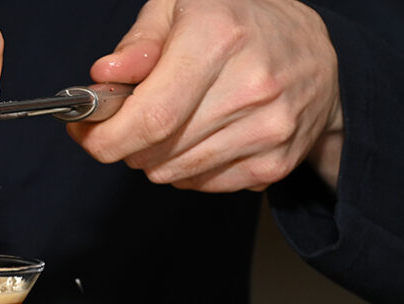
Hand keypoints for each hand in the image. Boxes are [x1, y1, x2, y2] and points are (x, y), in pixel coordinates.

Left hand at [67, 0, 343, 191]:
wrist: (317, 53)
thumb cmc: (238, 23)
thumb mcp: (182, 6)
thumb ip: (139, 43)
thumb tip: (104, 77)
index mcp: (218, 38)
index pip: (149, 117)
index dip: (106, 137)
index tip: (86, 133)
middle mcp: (250, 85)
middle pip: (157, 151)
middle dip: (126, 145)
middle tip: (127, 123)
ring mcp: (268, 129)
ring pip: (174, 173)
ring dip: (156, 158)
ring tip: (172, 123)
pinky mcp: (275, 162)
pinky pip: (204, 185)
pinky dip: (188, 170)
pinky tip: (202, 136)